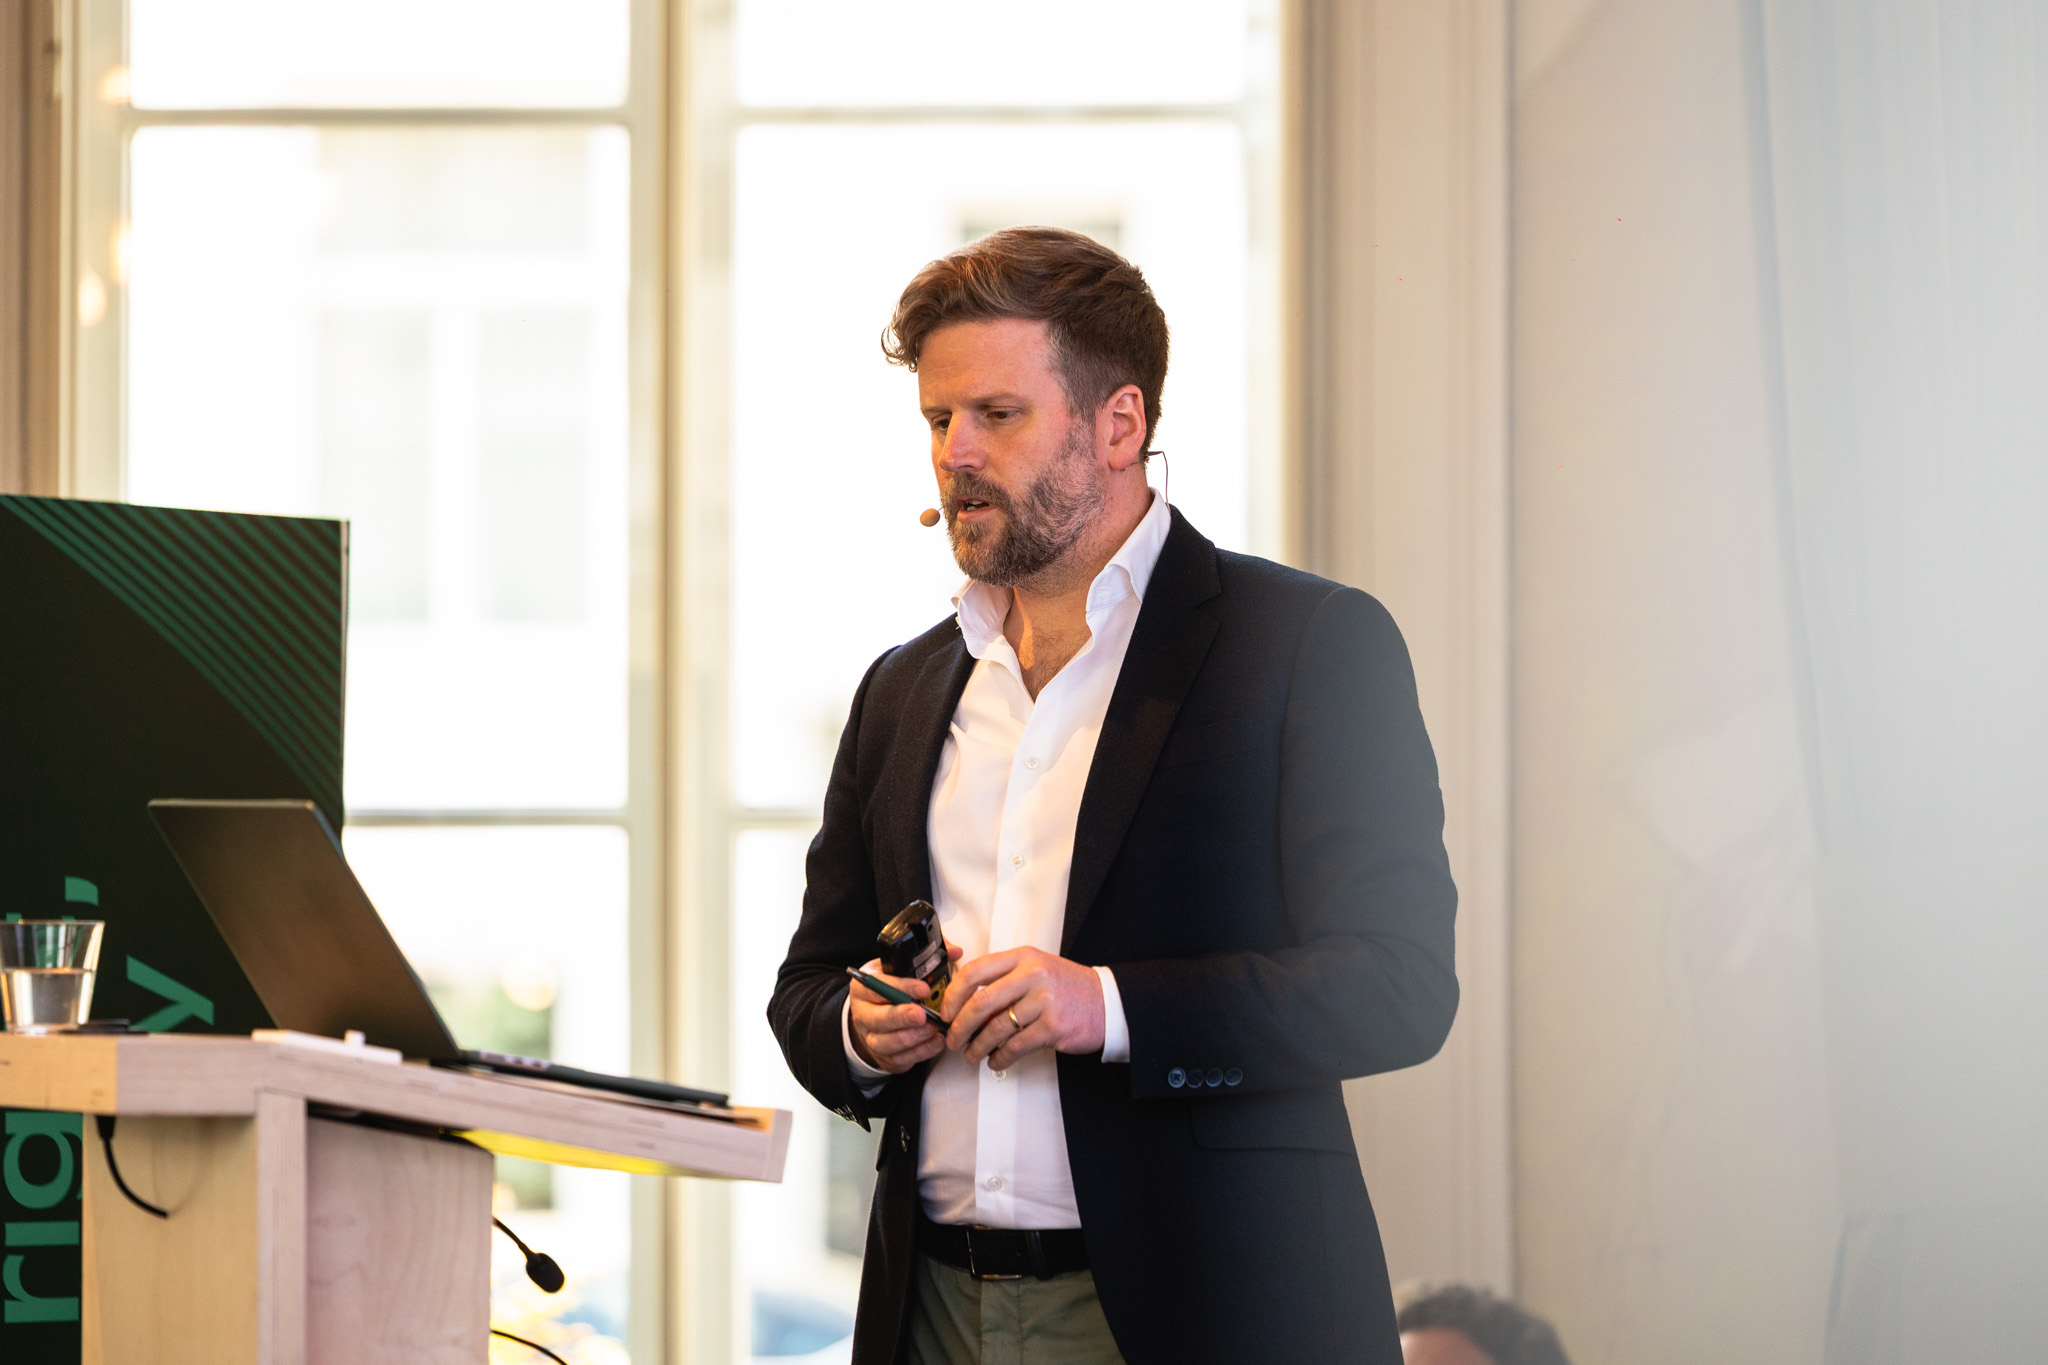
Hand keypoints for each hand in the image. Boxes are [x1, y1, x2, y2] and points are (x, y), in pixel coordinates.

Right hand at [847, 948, 961, 1074]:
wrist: (875, 1014)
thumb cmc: (893, 989)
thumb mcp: (901, 967)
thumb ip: (927, 956)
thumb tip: (955, 951)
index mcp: (864, 985)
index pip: (878, 985)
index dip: (901, 987)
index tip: (923, 989)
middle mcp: (863, 1012)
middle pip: (878, 1017)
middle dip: (902, 1016)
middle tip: (922, 1014)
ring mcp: (871, 1036)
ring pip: (886, 1042)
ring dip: (911, 1038)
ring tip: (931, 1030)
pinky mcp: (883, 1056)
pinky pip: (899, 1059)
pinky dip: (919, 1053)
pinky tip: (934, 1042)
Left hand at [942, 947, 1104, 1071]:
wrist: (1107, 1002)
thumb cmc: (1066, 987)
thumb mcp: (1036, 970)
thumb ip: (1004, 980)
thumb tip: (966, 1005)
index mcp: (1023, 957)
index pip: (975, 971)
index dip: (954, 994)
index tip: (946, 1011)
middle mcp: (1032, 975)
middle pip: (981, 1002)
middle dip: (960, 1026)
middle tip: (953, 1039)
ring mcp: (1043, 1001)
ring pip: (996, 1028)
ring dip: (977, 1046)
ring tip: (971, 1054)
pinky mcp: (1053, 1026)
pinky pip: (1015, 1047)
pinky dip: (1000, 1058)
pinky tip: (995, 1061)